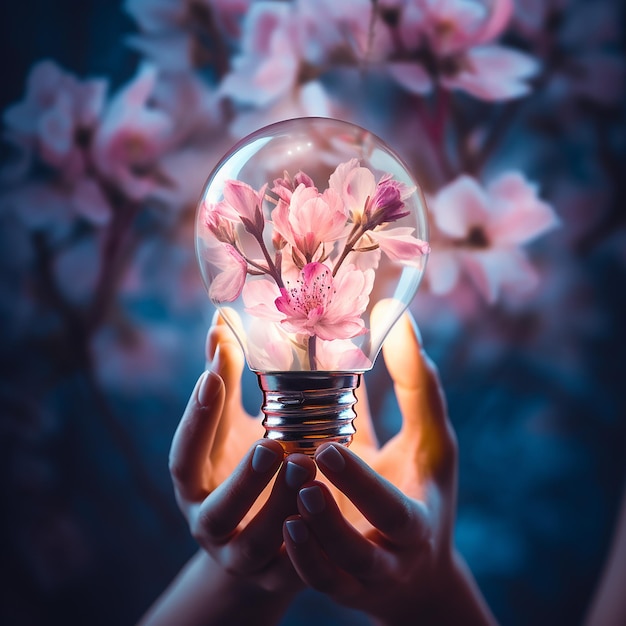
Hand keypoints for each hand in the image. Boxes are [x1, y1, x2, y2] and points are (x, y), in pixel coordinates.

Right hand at [140, 317, 315, 625]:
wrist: (262, 542)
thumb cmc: (247, 468)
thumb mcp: (235, 428)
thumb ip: (229, 383)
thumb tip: (220, 322)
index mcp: (197, 483)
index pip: (186, 453)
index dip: (197, 417)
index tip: (215, 374)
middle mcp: (211, 522)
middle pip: (217, 509)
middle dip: (242, 477)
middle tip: (273, 444)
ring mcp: (244, 554)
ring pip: (257, 542)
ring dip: (280, 505)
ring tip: (309, 465)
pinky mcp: (278, 576)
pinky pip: (293, 566)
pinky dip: (308, 540)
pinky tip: (328, 509)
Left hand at [282, 311, 496, 624]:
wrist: (415, 566)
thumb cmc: (422, 488)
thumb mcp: (430, 442)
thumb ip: (416, 387)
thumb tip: (395, 316)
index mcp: (415, 522)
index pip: (390, 509)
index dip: (360, 484)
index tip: (328, 450)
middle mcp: (387, 559)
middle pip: (357, 550)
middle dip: (327, 517)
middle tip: (295, 472)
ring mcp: (357, 580)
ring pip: (328, 573)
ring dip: (303, 535)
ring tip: (281, 496)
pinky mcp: (335, 587)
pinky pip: (312, 583)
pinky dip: (298, 559)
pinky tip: (281, 524)